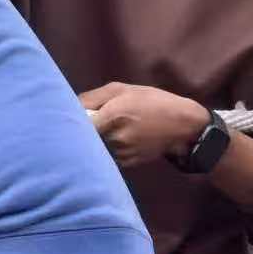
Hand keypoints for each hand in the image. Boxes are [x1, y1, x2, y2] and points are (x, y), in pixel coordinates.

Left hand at [79, 83, 211, 166]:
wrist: (182, 127)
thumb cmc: (152, 102)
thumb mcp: (123, 89)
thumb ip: (93, 97)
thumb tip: (70, 105)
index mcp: (111, 116)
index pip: (78, 124)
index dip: (71, 120)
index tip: (72, 116)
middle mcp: (114, 138)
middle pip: (84, 138)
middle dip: (83, 131)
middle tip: (89, 122)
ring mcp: (120, 154)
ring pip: (95, 148)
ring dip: (95, 141)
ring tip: (109, 130)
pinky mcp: (126, 164)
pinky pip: (107, 156)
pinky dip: (107, 149)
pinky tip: (119, 140)